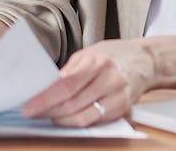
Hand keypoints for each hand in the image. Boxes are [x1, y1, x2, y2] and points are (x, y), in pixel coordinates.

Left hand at [21, 38, 155, 125]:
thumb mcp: (89, 53)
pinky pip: (95, 121)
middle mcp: (109, 80)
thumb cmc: (114, 54)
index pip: (66, 85)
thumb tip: (45, 87)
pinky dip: (77, 122)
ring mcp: (118, 97)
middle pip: (73, 103)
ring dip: (61, 120)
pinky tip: (66, 119)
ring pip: (83, 117)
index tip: (29, 106)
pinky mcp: (123, 110)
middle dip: (49, 111)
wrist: (145, 61)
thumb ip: (69, 70)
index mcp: (97, 62)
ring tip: (47, 116)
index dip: (45, 99)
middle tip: (33, 113)